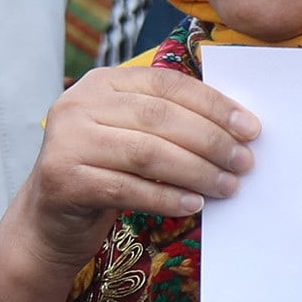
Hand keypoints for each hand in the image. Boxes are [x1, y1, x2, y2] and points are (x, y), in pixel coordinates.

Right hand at [12, 65, 258, 273]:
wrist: (51, 219)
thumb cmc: (106, 173)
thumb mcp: (131, 135)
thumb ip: (169, 122)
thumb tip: (237, 129)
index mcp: (102, 82)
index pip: (167, 84)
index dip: (214, 105)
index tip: (251, 129)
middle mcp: (79, 103)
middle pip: (160, 118)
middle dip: (211, 141)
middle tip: (244, 163)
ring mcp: (66, 140)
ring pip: (146, 152)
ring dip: (195, 171)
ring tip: (227, 187)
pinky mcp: (63, 179)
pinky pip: (126, 188)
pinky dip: (165, 197)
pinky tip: (193, 205)